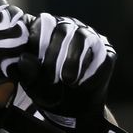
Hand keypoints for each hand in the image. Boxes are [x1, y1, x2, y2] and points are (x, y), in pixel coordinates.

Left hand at [15, 13, 115, 132]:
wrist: (72, 109)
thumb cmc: (46, 88)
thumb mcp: (32, 83)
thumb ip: (27, 71)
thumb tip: (25, 58)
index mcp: (45, 28)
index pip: (41, 22)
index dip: (36, 41)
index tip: (30, 61)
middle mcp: (68, 27)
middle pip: (62, 28)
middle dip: (54, 54)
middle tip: (50, 78)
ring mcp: (89, 37)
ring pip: (83, 37)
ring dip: (73, 60)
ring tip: (67, 80)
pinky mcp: (107, 52)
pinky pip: (102, 55)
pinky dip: (91, 71)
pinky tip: (82, 84)